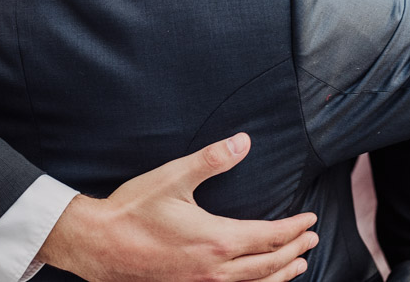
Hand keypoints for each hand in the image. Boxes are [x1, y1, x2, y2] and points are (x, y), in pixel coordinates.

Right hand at [38, 133, 318, 280]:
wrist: (98, 246)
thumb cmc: (134, 210)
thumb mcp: (174, 178)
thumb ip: (212, 159)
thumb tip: (244, 141)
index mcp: (217, 240)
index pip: (269, 236)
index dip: (294, 228)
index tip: (310, 219)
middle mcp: (215, 269)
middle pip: (269, 264)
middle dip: (294, 251)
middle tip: (311, 240)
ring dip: (280, 274)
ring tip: (297, 266)